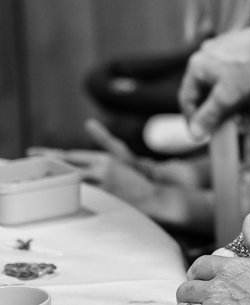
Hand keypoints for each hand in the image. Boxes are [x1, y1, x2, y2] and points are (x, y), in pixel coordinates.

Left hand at [27, 141, 156, 206]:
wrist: (151, 194)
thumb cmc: (133, 173)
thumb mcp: (120, 152)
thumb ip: (103, 138)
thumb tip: (89, 123)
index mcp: (103, 157)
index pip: (70, 155)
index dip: (50, 154)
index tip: (33, 152)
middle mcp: (101, 168)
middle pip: (67, 166)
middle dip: (48, 165)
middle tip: (29, 163)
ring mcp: (102, 184)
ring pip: (71, 181)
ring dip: (55, 180)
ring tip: (38, 180)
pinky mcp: (103, 197)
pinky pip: (80, 196)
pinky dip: (67, 194)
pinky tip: (56, 194)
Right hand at [179, 20, 249, 139]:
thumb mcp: (227, 98)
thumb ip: (209, 116)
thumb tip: (195, 133)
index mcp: (197, 65)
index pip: (187, 98)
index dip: (193, 119)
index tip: (202, 134)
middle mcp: (207, 55)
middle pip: (207, 93)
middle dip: (221, 113)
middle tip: (233, 125)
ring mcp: (224, 50)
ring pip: (223, 86)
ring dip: (234, 105)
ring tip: (249, 116)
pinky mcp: (241, 49)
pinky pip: (235, 76)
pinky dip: (242, 91)